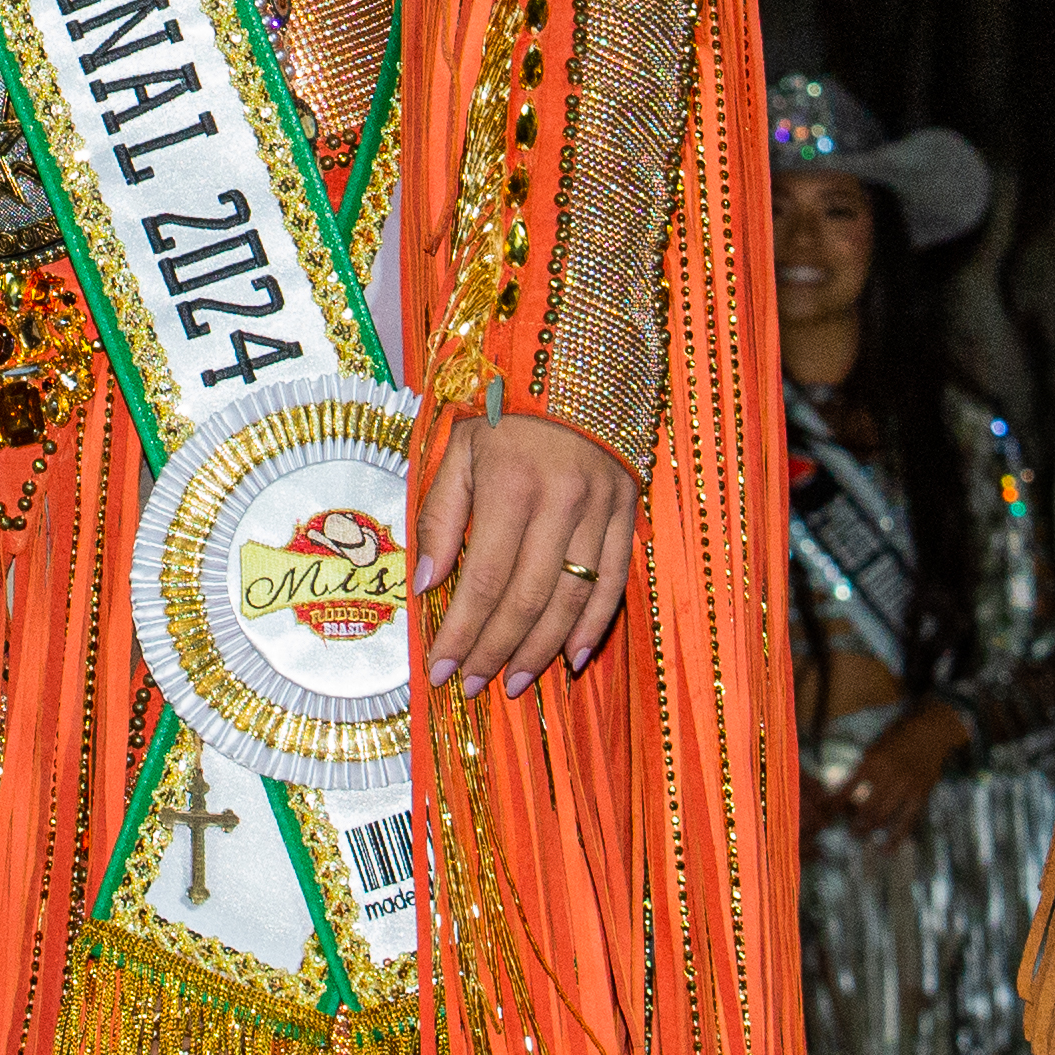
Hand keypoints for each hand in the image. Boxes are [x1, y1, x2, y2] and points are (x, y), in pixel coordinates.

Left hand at [410, 408, 634, 693]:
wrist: (575, 368)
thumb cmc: (505, 413)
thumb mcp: (458, 451)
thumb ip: (439, 516)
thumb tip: (425, 584)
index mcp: (509, 485)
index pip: (481, 579)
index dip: (461, 632)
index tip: (441, 669)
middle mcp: (559, 502)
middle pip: (526, 598)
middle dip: (496, 651)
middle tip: (473, 686)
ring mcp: (600, 510)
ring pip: (571, 600)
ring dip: (541, 650)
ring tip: (515, 682)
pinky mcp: (628, 514)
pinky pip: (615, 583)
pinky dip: (594, 626)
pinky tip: (571, 658)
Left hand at [832, 696, 972, 838]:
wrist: (931, 732)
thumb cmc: (898, 737)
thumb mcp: (875, 747)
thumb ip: (864, 768)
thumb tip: (848, 792)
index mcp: (873, 760)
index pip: (849, 787)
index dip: (836, 802)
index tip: (826, 811)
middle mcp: (889, 775)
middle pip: (865, 806)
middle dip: (852, 820)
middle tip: (843, 827)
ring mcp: (906, 787)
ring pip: (883, 816)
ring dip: (868, 829)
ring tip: (857, 835)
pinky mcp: (921, 795)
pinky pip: (907, 821)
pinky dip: (896, 837)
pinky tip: (887, 849)